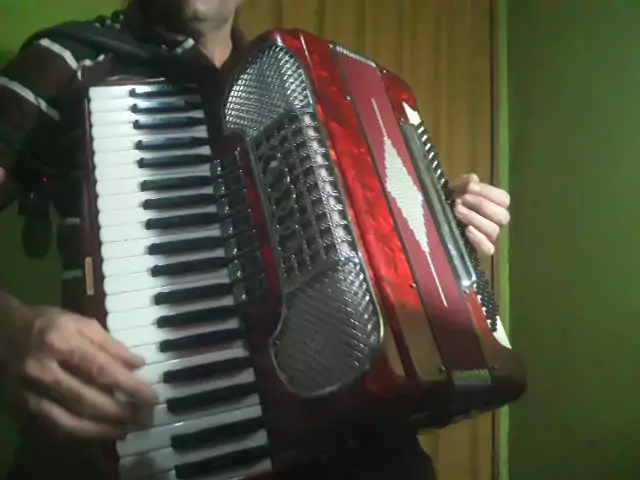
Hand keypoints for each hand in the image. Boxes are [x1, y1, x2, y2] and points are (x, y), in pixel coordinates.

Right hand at [3, 305, 157, 438]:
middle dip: (120, 413)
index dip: (129, 387)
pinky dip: (80, 434)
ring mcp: (30, 392)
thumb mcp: (80, 322)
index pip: (102, 370)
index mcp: (61, 341)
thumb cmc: (47, 323)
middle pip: (87, 400)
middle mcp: (43, 369)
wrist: (1, 331)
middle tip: (144, 418)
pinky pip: (54, 427)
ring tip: (127, 429)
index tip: (152, 397)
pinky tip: (100, 432)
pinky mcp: (23, 407)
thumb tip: (138, 364)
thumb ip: (110, 344)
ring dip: (103, 430)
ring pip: (70, 421)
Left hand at [450, 173, 509, 256]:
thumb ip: (464, 182)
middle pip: (502, 216)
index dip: (488, 192)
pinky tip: (466, 230)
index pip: (504, 199)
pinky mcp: (480, 251)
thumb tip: (473, 179)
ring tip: (457, 211)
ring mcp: (489, 238)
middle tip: (462, 200)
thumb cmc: (451, 203)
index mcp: (495, 206)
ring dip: (475, 218)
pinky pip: (488, 249)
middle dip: (481, 205)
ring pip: (493, 230)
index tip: (470, 187)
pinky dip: (479, 239)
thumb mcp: (455, 189)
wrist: (434, 223)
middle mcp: (495, 222)